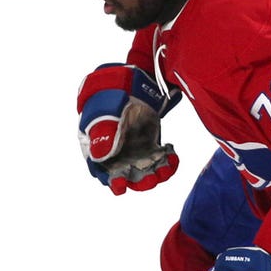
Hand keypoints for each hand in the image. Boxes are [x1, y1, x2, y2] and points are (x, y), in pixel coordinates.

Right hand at [77, 63, 180, 194]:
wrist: (133, 83)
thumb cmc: (113, 96)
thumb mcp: (107, 113)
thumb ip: (104, 134)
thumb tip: (99, 157)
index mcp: (97, 147)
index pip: (102, 170)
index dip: (111, 180)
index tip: (120, 187)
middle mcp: (115, 154)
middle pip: (126, 175)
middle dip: (139, 180)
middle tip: (150, 179)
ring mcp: (133, 152)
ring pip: (144, 170)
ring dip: (156, 173)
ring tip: (167, 167)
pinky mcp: (149, 147)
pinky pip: (158, 161)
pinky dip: (167, 162)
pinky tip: (173, 156)